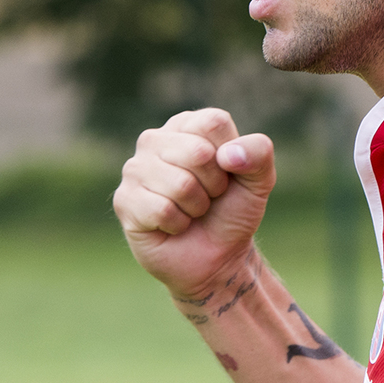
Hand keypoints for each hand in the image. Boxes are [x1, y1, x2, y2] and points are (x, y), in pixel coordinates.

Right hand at [113, 108, 275, 299]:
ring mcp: (135, 169)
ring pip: (180, 184)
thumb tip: (228, 155)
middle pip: (198, 152)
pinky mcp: (124, 200)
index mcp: (186, 125)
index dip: (231, 156)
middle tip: (208, 197)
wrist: (216, 258)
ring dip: (196, 207)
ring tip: (191, 211)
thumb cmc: (232, 211)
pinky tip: (173, 225)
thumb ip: (258, 153)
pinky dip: (178, 224)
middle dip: (214, 185)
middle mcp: (155, 140)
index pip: (213, 124)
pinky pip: (161, 210)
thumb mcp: (258, 179)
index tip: (227, 174)